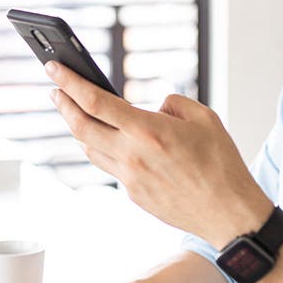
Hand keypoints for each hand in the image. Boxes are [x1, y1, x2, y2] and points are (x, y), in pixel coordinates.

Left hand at [46, 62, 271, 247]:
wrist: (228, 214)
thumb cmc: (222, 164)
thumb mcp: (205, 118)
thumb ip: (173, 104)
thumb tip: (154, 108)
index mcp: (147, 131)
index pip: (95, 102)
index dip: (70, 82)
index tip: (54, 68)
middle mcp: (131, 156)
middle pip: (80, 127)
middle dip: (64, 105)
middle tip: (56, 90)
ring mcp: (130, 179)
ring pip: (91, 149)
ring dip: (80, 129)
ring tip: (78, 113)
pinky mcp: (134, 195)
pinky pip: (111, 167)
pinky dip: (106, 150)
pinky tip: (113, 142)